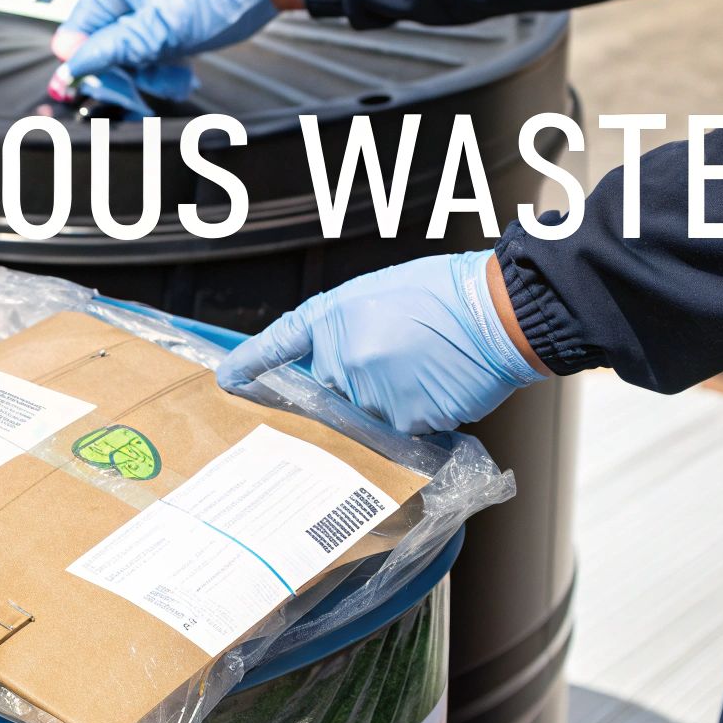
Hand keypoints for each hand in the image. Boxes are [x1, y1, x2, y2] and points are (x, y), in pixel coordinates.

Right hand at [50, 0, 279, 99]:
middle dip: (130, 71)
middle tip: (157, 75)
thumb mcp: (156, 31)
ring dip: (150, 73)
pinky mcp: (159, 20)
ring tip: (177, 71)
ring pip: (126, 57)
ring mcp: (140, 7)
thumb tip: (69, 65)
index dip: (91, 65)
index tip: (116, 84)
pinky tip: (182, 68)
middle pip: (101, 49)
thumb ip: (109, 49)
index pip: (74, 35)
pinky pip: (146, 53)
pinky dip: (163, 66)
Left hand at [216, 252, 547, 432]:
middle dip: (349, 383)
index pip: (278, 345)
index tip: (226, 379)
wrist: (496, 312)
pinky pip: (397, 429)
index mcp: (331, 320)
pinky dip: (415, 413)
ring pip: (364, 415)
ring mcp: (371, 395)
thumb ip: (345, 330)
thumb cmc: (444, 294)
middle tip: (391, 360)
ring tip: (423, 367)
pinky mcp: (402, 422)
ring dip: (387, 399)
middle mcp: (342, 360)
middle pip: (327, 392)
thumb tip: (336, 361)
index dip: (249, 363)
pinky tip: (437, 385)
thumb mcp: (377, 295)